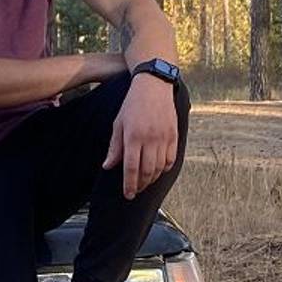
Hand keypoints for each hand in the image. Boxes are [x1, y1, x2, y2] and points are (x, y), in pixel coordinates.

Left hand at [101, 74, 178, 199]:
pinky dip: (164, 169)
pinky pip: (171, 159)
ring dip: (152, 179)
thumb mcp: (118, 124)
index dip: (129, 185)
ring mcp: (164, 138)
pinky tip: (157, 171)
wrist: (153, 86)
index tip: (128, 195)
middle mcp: (150, 139)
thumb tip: (108, 166)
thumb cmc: (132, 105)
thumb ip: (114, 147)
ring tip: (144, 182)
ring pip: (159, 168)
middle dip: (141, 185)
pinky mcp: (174, 136)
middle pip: (147, 171)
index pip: (131, 168)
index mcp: (133, 136)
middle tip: (135, 191)